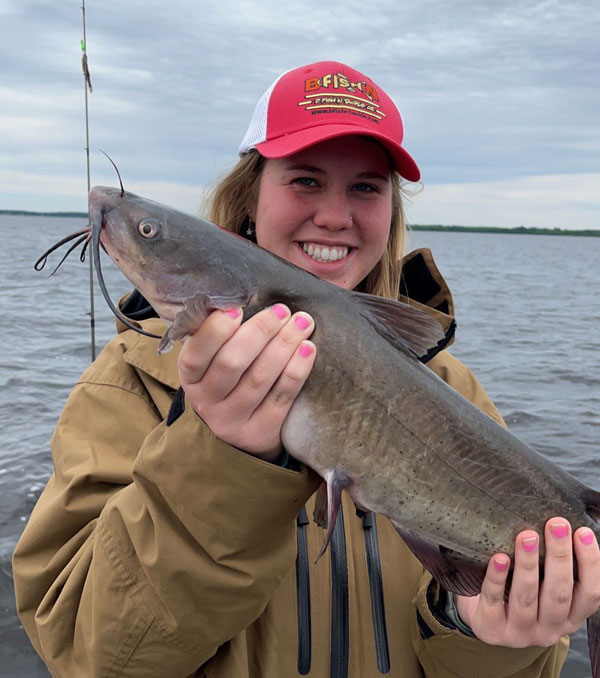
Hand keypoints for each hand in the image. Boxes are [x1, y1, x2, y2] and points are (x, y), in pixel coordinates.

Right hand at [178, 304, 315, 460]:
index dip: (215, 332)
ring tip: (302, 322)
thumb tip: (237, 295)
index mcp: (191, 379)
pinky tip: (308, 349)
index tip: (237, 309)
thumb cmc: (229, 383)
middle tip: (282, 310)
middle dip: (260, 332)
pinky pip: (282, 398)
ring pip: (259, 379)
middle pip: (232, 364)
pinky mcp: (261, 433)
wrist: (239, 436)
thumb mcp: (212, 364)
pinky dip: (297, 371)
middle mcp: (207, 403)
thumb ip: (219, 336)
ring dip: (284, 346)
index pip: (195, 356)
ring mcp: (233, 421)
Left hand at [455, 517, 599, 646]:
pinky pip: (494, 601)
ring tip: (527, 536)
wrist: (480, 615)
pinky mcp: (491, 629)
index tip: (583, 532)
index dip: (590, 564)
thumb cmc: (516, 590)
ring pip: (527, 598)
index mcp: (569, 617)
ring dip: (528, 564)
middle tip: (556, 524)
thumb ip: (555, 562)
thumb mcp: (543, 582)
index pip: (590, 594)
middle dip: (559, 556)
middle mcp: (549, 629)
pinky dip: (496, 578)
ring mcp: (520, 632)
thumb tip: (567, 523)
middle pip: (558, 594)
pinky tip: (499, 558)